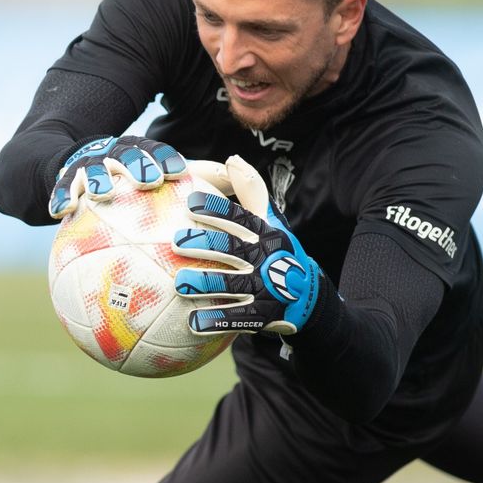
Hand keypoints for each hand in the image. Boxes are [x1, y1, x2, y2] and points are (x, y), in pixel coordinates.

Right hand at [48, 135, 186, 218]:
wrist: (71, 162)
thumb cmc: (124, 176)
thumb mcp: (153, 171)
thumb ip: (193, 177)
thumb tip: (234, 182)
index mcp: (137, 152)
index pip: (154, 151)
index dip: (166, 159)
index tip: (180, 172)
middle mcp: (112, 155)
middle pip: (126, 155)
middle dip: (137, 165)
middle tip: (148, 181)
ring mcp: (87, 166)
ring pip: (93, 170)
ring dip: (98, 179)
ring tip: (102, 193)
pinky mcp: (63, 180)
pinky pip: (60, 190)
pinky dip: (60, 198)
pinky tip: (62, 211)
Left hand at [171, 156, 322, 335]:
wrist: (308, 298)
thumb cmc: (278, 252)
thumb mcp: (270, 222)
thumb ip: (251, 193)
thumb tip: (232, 159)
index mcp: (266, 233)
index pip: (240, 217)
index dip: (216, 209)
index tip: (189, 203)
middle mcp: (267, 258)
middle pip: (232, 249)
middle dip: (204, 243)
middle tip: (175, 242)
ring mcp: (267, 287)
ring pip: (232, 284)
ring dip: (205, 283)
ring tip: (178, 284)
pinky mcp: (265, 314)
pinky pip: (238, 318)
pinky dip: (216, 321)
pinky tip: (192, 323)